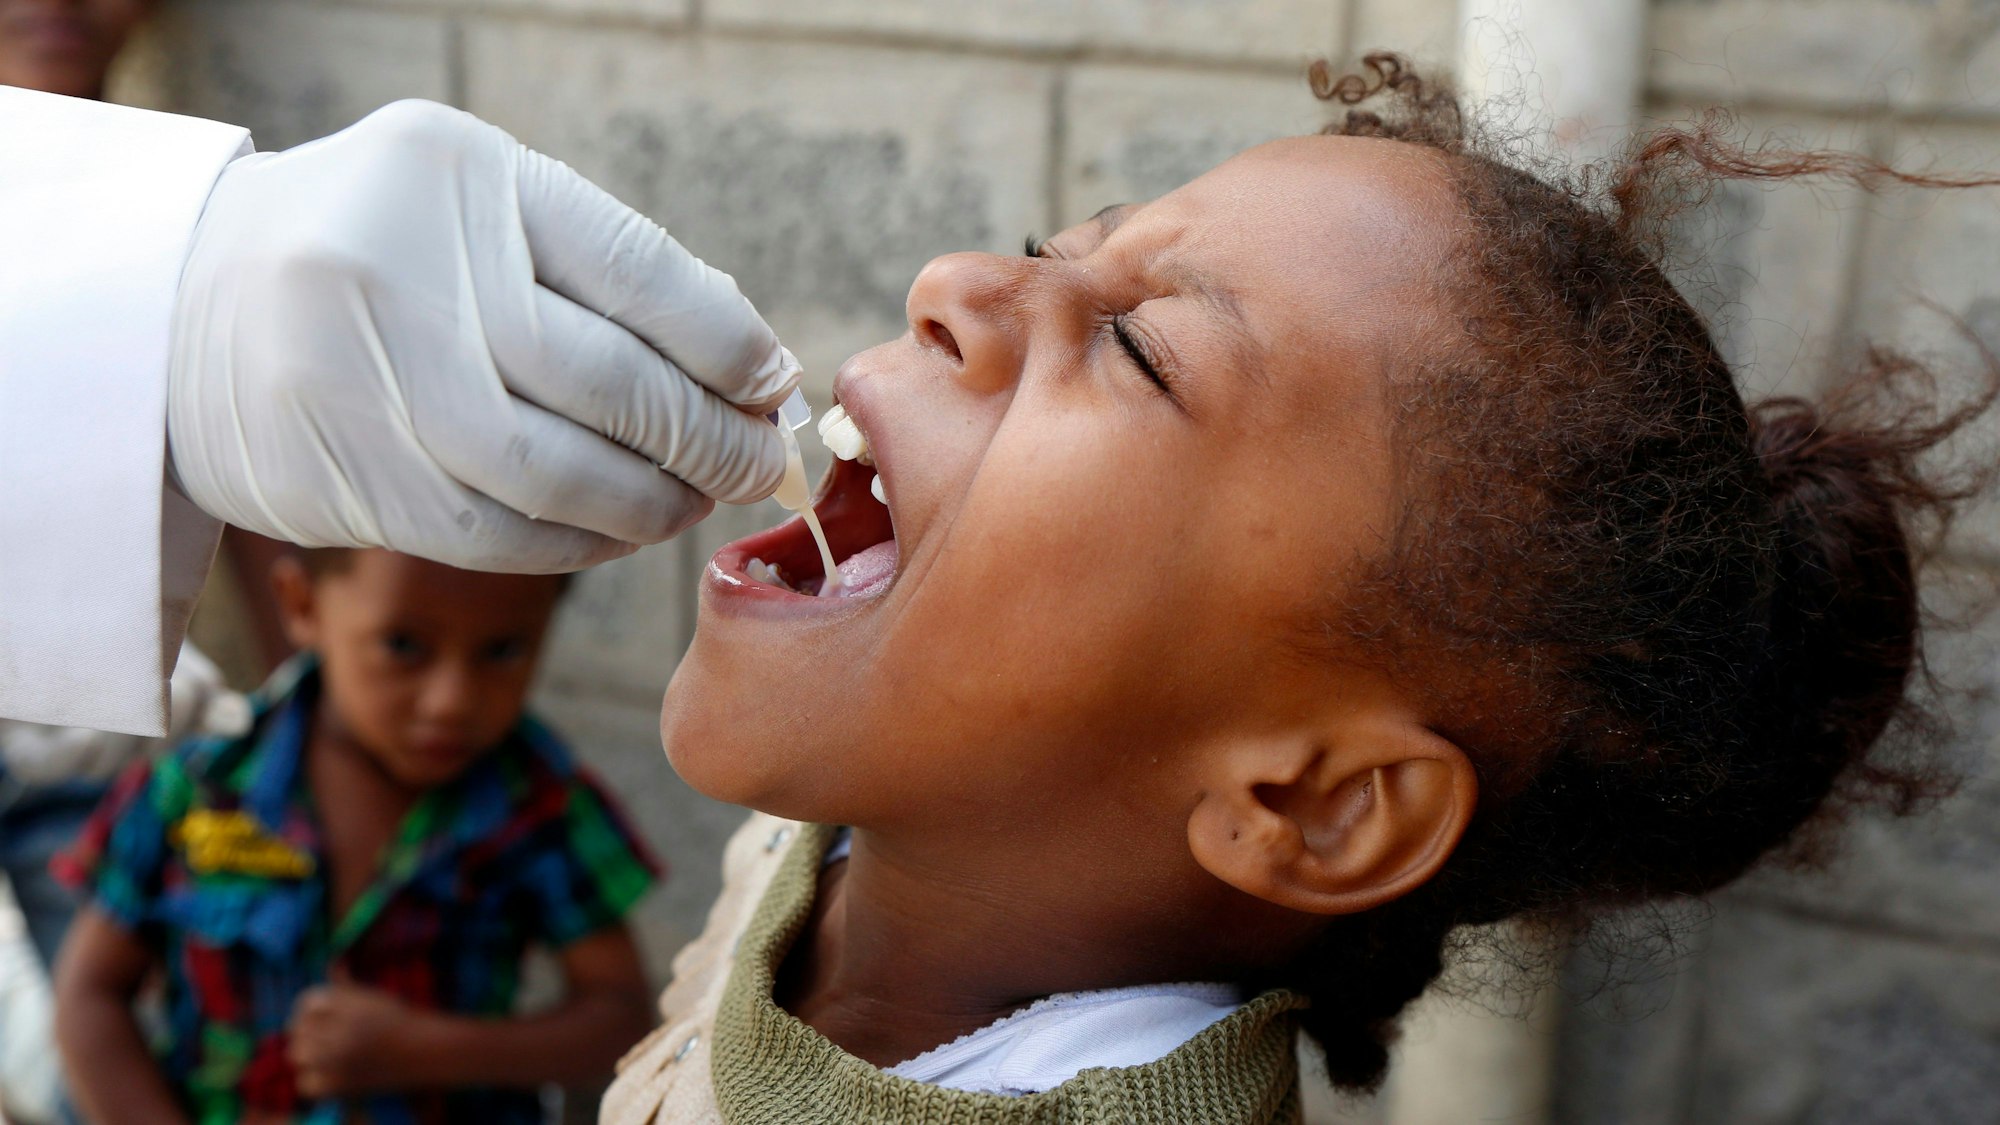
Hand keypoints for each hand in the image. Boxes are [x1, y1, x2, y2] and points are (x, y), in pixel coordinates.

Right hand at [168, 100, 799, 572]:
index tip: (772, 387)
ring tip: (693, 501)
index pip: (638, 273)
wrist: (184, 309)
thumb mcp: (475, 208)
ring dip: (650, 503)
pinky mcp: (341, 474)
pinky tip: (618, 531)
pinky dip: (577, 544)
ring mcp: (361, 375)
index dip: (727, 346)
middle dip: (705, 438)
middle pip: (607, 382)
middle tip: (755, 464)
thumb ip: (599, 269)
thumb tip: (750, 367)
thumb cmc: (381, 252)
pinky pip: (496, 534)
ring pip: (555, 475)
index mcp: (459, 175)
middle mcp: (403, 268)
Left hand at [287, 979, 425, 1098]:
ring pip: (297, 1055)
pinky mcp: (341, 1084)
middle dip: (306, 1032)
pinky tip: (327, 1074)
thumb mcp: (373, 997)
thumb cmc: (398, 1020)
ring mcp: (339, 1058)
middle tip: (321, 1038)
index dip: (307, 1010)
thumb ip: (347, 985)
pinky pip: (306, 1083)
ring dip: (307, 1055)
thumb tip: (334, 964)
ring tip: (322, 1055)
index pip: (308, 1001)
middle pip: (298, 1028)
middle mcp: (341, 1028)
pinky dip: (312, 1080)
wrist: (424, 1050)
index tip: (316, 1018)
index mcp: (349, 1003)